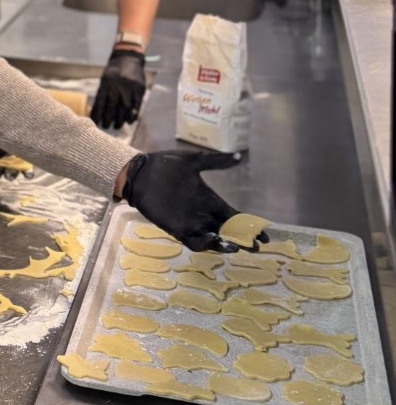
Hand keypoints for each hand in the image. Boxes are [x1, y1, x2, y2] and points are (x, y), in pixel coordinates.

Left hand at [91, 49, 146, 128]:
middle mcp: (117, 85)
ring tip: (117, 126)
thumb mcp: (105, 79)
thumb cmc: (114, 72)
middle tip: (106, 127)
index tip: (96, 123)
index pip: (100, 102)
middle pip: (112, 106)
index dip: (98, 114)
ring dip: (120, 119)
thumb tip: (96, 113)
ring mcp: (129, 86)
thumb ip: (103, 94)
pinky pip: (136, 104)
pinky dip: (133, 114)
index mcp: (106, 83)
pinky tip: (129, 122)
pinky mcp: (139, 88)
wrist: (128, 58)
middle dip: (109, 118)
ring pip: (124, 107)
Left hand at [121, 149, 258, 251]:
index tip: (265, 234)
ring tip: (236, 247)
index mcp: (210, 200)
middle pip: (228, 232)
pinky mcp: (175, 227)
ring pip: (213, 240)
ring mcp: (190, 222)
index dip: (250, 226)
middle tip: (256, 246)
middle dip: (243, 240)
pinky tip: (212, 239)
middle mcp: (203, 214)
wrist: (140, 171)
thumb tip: (239, 157)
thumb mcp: (194, 161)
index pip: (235, 217)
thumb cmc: (165, 164)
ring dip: (224, 245)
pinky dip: (203, 244)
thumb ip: (216, 162)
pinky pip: (192, 241)